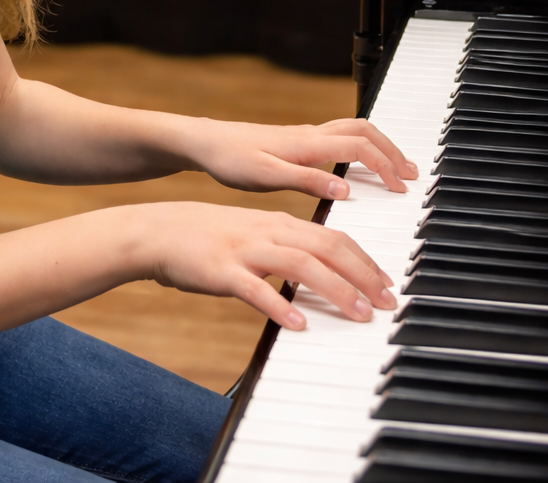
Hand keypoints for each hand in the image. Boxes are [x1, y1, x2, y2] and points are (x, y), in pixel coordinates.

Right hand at [137, 202, 397, 328]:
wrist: (160, 230)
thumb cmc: (212, 238)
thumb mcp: (257, 235)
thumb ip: (290, 250)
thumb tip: (326, 272)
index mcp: (281, 224)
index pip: (335, 238)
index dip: (365, 261)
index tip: (386, 284)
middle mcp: (269, 232)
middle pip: (327, 247)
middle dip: (363, 275)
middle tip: (386, 302)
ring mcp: (246, 250)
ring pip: (301, 265)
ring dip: (335, 290)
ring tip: (357, 314)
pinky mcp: (222, 271)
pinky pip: (255, 289)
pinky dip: (279, 305)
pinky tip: (298, 324)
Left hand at [183, 117, 416, 199]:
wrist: (206, 142)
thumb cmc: (231, 160)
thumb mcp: (266, 177)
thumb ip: (307, 182)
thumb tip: (347, 189)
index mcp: (308, 144)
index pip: (360, 148)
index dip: (385, 165)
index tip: (401, 187)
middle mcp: (311, 135)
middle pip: (365, 132)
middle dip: (392, 151)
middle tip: (411, 174)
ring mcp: (306, 136)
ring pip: (355, 130)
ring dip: (380, 145)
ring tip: (396, 167)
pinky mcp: (299, 140)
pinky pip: (341, 136)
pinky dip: (362, 146)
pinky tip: (361, 163)